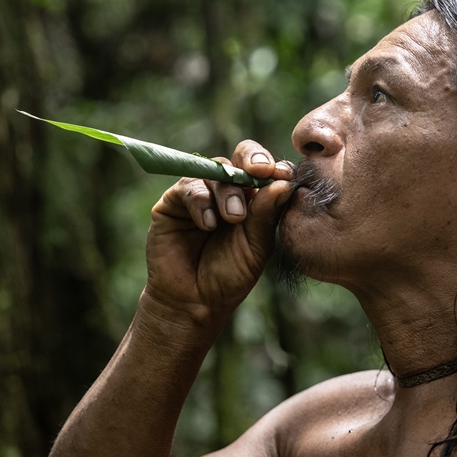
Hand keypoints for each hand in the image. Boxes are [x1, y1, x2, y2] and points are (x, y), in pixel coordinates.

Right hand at [142, 140, 294, 326]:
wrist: (195, 301)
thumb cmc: (230, 275)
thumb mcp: (257, 245)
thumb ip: (267, 214)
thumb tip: (284, 182)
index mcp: (254, 198)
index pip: (265, 169)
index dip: (274, 166)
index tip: (283, 175)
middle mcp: (227, 190)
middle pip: (240, 156)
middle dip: (252, 160)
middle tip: (260, 172)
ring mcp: (200, 193)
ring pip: (215, 170)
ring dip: (228, 192)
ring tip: (233, 219)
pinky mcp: (173, 202)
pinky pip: (189, 186)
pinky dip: (201, 202)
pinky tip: (208, 225)